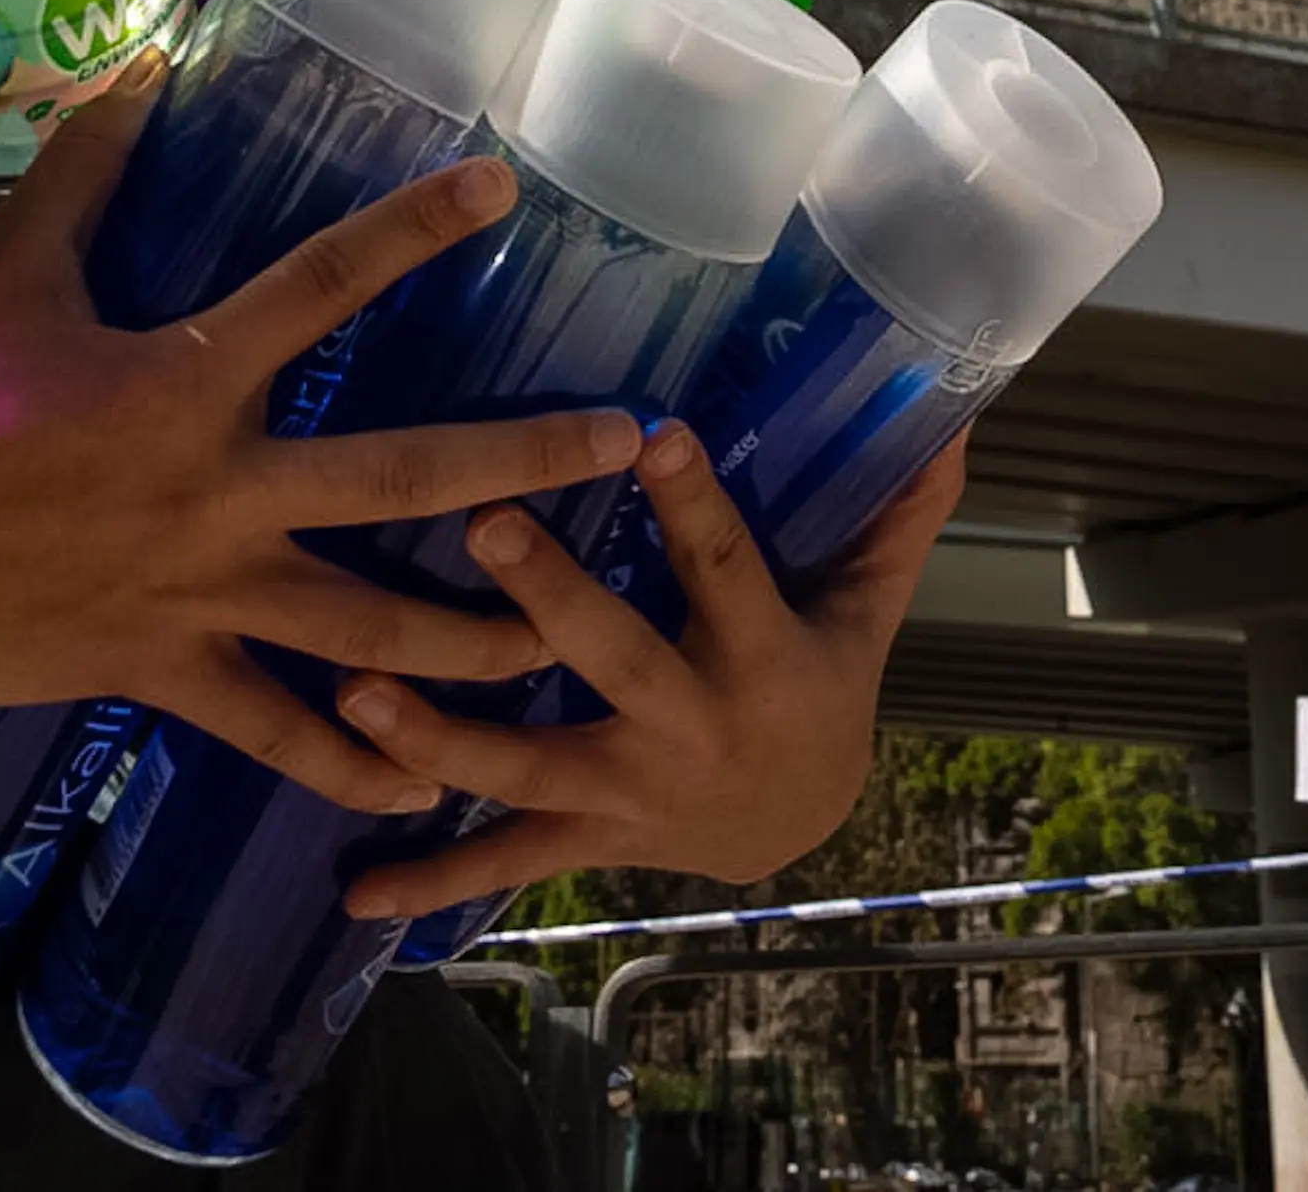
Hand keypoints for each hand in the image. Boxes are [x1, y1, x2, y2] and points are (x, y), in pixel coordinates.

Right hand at [0, 57, 644, 816]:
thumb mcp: (6, 264)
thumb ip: (91, 167)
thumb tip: (144, 61)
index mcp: (184, 376)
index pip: (323, 285)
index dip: (412, 231)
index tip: (499, 189)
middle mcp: (213, 487)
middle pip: (399, 475)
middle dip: (522, 463)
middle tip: (626, 446)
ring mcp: (192, 589)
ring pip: (365, 625)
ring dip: (471, 635)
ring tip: (564, 643)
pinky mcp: (153, 666)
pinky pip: (268, 729)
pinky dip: (345, 759)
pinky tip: (419, 784)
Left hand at [329, 423, 968, 916]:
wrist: (797, 824)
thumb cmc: (822, 681)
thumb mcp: (866, 606)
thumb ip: (895, 512)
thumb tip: (954, 412)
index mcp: (761, 656)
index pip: (731, 568)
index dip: (696, 506)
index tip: (652, 433)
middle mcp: (690, 726)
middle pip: (614, 659)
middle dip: (548, 596)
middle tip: (481, 522)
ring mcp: (628, 791)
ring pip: (529, 768)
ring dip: (438, 738)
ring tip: (356, 693)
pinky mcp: (583, 836)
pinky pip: (502, 861)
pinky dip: (429, 878)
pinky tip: (353, 894)